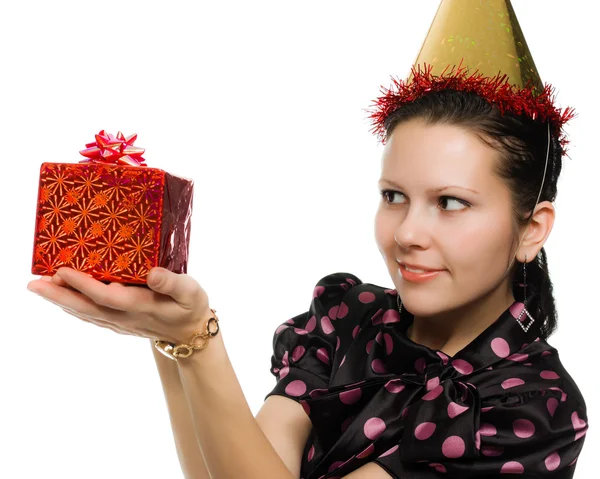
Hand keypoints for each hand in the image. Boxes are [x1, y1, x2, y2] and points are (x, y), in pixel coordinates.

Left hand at [26, 267, 213, 343]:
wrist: (191, 334)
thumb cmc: (191, 307)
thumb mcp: (191, 291)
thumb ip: (172, 282)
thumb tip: (151, 274)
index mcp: (142, 306)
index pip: (107, 296)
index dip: (83, 284)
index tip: (62, 270)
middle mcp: (125, 317)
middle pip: (86, 307)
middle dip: (58, 295)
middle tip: (33, 284)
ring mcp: (119, 323)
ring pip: (85, 312)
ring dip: (60, 301)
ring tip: (38, 288)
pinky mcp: (118, 323)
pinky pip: (90, 316)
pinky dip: (72, 308)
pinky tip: (61, 300)